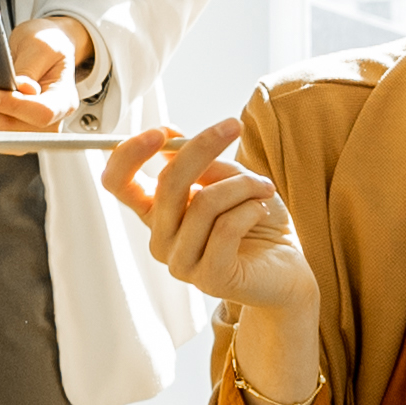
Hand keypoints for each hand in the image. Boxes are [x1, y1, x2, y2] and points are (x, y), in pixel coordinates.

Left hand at [0, 15, 93, 143]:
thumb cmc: (47, 45)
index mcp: (62, 102)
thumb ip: (32, 66)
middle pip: (5, 128)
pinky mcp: (4, 134)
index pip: (39, 113)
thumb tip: (22, 88)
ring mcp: (24, 134)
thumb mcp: (42, 45)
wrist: (45, 54)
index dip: (11, 106)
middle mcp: (46, 126)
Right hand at [106, 112, 324, 404]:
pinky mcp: (209, 278)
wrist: (288, 270)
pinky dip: (251, 208)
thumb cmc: (257, 222)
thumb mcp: (231, 180)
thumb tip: (173, 139)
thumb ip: (204, 165)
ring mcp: (181, 263)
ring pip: (204, 203)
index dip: (129, 154)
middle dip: (202, 147)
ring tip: (264, 188)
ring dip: (243, 184)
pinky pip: (226, 228)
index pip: (117, 183)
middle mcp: (161, 239)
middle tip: (232, 125)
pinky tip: (262, 210)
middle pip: (166, 184)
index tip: (162, 131)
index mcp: (157, 213)